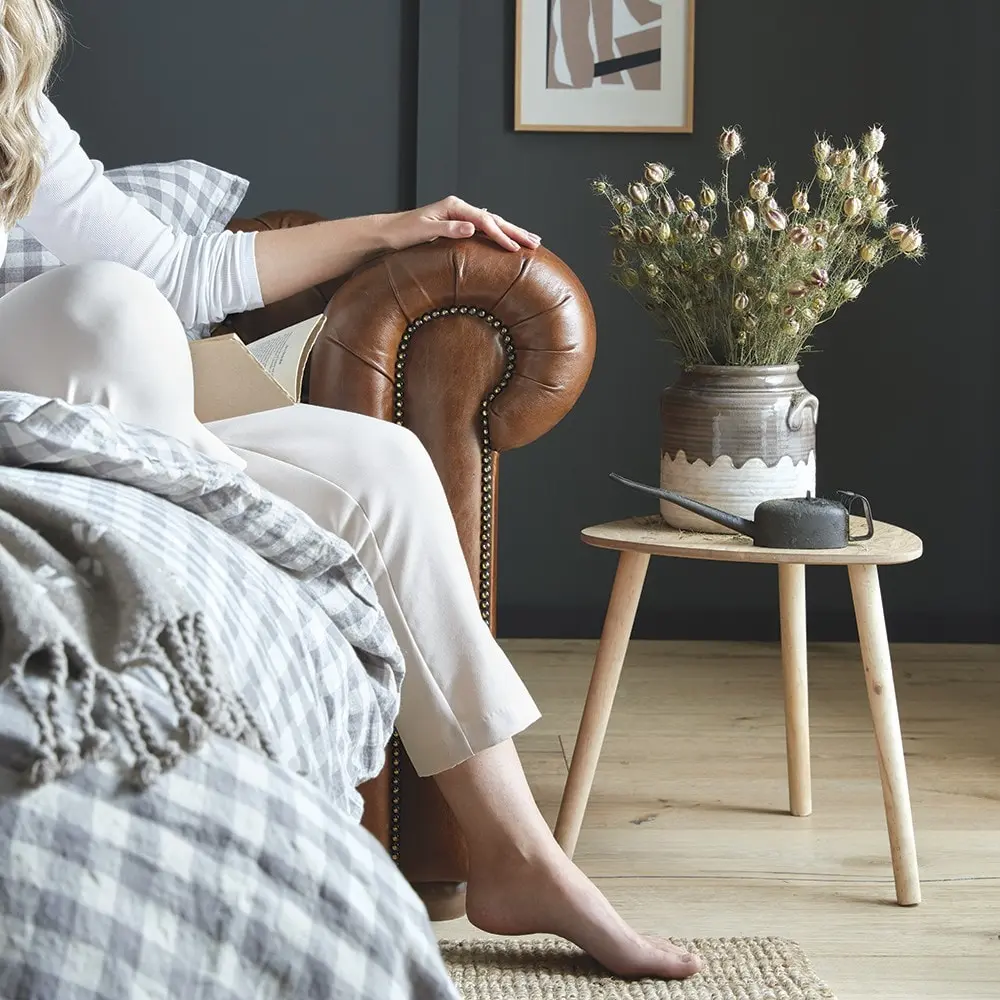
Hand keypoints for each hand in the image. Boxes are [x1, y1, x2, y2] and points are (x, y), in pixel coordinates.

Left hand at [383, 196, 540, 252]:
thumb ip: (449, 228)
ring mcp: (460, 216)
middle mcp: (460, 209)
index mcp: (454, 206)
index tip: (515, 248)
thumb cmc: (403, 232)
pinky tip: (511, 239)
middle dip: (516, 231)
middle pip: (494, 220)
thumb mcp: (424, 230)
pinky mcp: (459, 225)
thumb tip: (472, 228)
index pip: (484, 221)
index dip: (501, 235)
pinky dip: (500, 235)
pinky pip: (485, 230)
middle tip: (536, 242)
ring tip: (532, 240)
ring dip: (513, 232)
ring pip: (492, 224)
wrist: (389, 232)